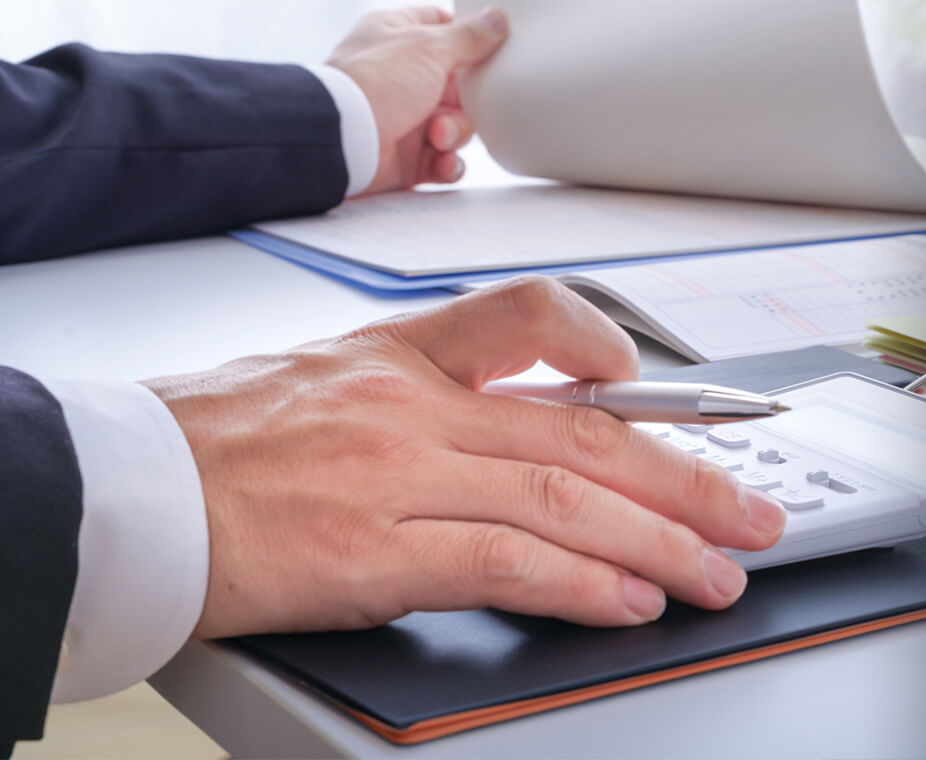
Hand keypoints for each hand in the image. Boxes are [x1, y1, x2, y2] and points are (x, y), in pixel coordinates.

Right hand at [145, 277, 786, 638]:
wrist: (107, 491)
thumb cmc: (209, 444)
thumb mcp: (322, 380)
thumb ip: (422, 399)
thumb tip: (520, 435)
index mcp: (399, 354)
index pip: (531, 319)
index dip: (615, 349)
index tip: (669, 391)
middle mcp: (411, 404)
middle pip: (585, 428)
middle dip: (687, 475)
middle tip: (750, 511)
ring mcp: (397, 474)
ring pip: (565, 495)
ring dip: (660, 539)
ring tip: (716, 570)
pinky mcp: (373, 551)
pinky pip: (508, 560)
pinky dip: (583, 581)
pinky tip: (630, 598)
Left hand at [325, 6, 509, 194]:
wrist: (343, 139)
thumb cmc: (377, 82)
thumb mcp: (429, 46)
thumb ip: (470, 36)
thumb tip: (498, 19)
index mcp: (398, 36)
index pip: (441, 27)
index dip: (469, 39)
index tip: (492, 51)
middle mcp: (400, 75)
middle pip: (458, 87)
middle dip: (466, 103)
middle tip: (457, 106)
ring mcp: (403, 117)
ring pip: (454, 126)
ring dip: (454, 134)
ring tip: (437, 138)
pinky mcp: (405, 156)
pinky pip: (442, 161)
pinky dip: (447, 164)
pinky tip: (441, 161)